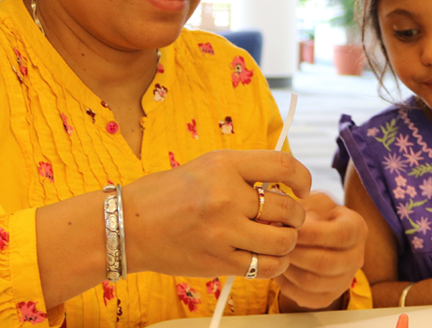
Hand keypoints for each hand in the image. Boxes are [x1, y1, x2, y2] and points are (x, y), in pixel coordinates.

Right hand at [123, 150, 310, 278]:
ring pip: (283, 241)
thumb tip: (284, 184)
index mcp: (225, 165)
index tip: (302, 188)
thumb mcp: (206, 167)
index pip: (283, 165)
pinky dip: (275, 264)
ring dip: (288, 242)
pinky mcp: (220, 260)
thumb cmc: (167, 195)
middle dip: (296, 216)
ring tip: (278, 239)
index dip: (303, 178)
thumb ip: (243, 173)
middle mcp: (227, 196)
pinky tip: (267, 258)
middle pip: (288, 208)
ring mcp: (224, 231)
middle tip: (287, 219)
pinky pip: (266, 266)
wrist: (129, 226)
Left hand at [275, 192, 368, 309]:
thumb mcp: (317, 202)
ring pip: (313, 283)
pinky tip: (280, 270)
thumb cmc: (318, 217)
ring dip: (289, 269)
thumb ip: (306, 206)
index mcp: (357, 229)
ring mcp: (344, 280)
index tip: (291, 229)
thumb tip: (288, 222)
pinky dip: (287, 285)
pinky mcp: (329, 297)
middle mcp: (356, 257)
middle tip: (276, 244)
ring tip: (276, 256)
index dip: (312, 234)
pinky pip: (305, 297)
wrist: (323, 239)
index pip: (340, 235)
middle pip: (326, 263)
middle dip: (296, 253)